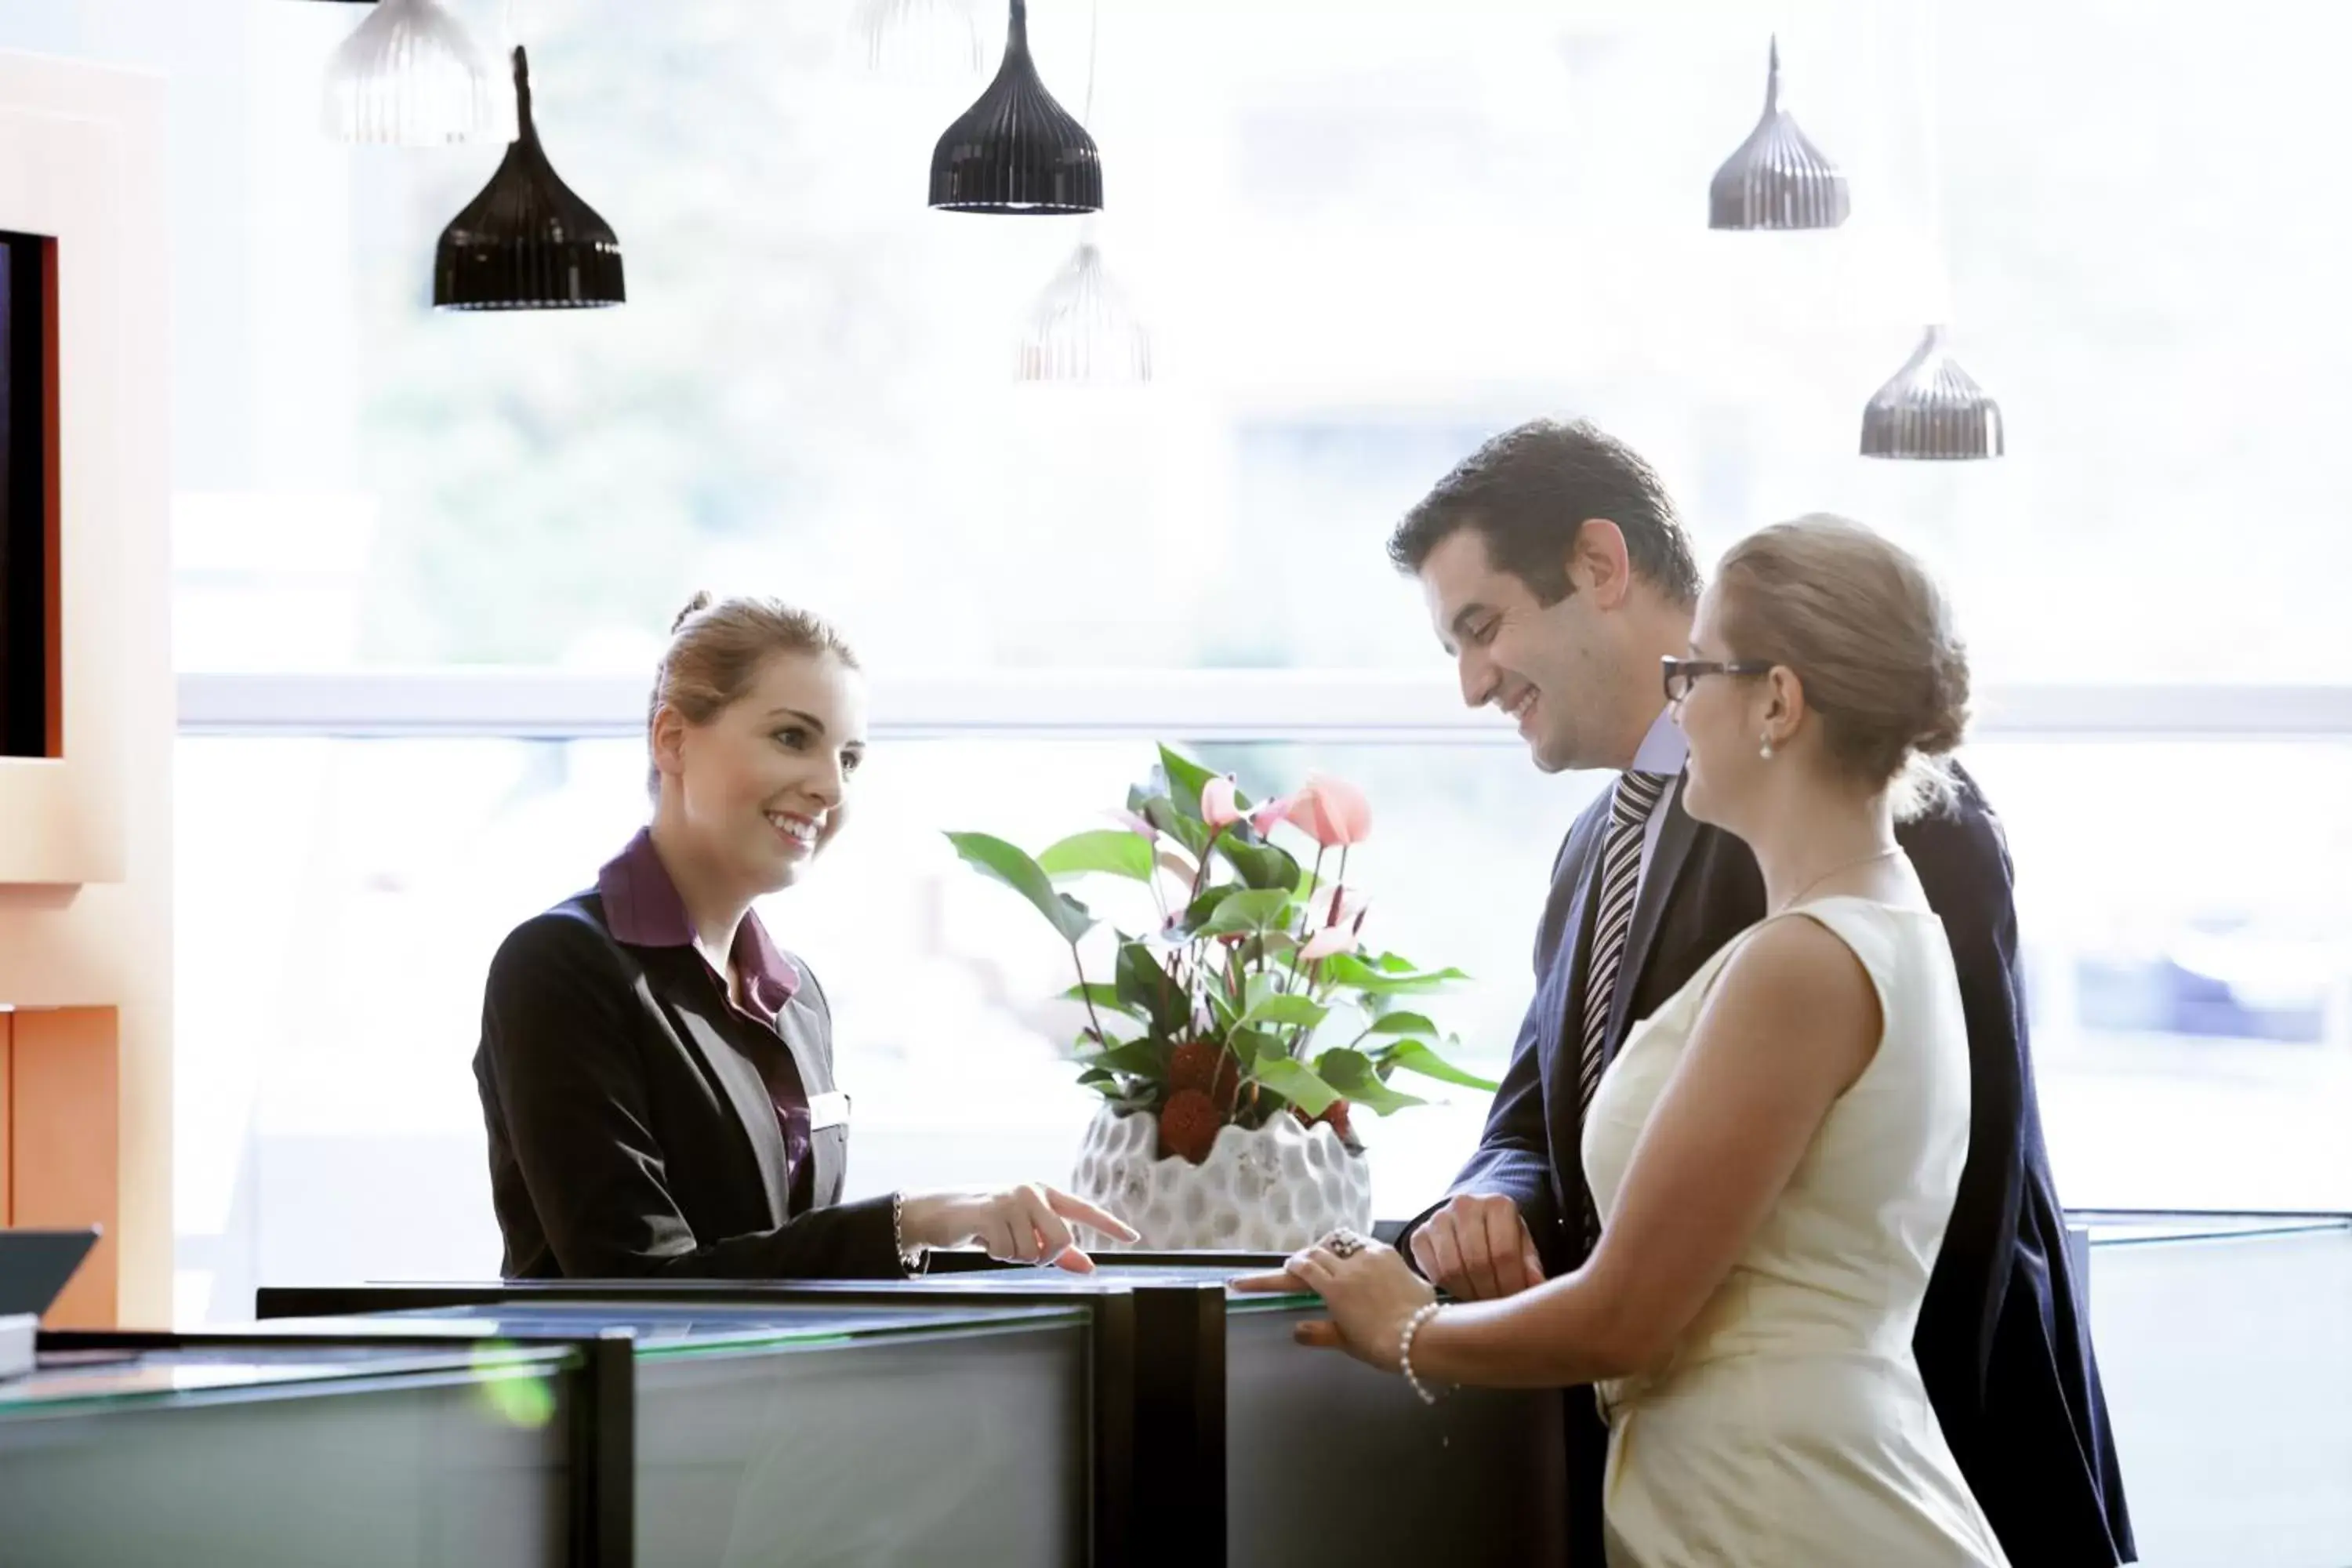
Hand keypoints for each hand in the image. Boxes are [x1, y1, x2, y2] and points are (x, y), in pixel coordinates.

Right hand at [899, 1184, 1139, 1272]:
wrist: (941, 1213)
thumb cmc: (988, 1223)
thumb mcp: (1025, 1233)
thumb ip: (1058, 1251)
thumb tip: (1090, 1268)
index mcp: (1045, 1194)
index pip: (1084, 1210)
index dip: (1110, 1225)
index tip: (1133, 1237)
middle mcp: (1032, 1192)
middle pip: (1061, 1240)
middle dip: (1044, 1256)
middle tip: (1022, 1250)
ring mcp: (1011, 1199)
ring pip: (1032, 1252)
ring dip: (1013, 1255)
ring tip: (996, 1239)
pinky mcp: (990, 1212)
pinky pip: (1007, 1252)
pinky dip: (995, 1253)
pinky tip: (983, 1238)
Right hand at [1233, 1235, 1435, 1372]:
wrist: (1422, 1334)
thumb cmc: (1382, 1345)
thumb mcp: (1347, 1342)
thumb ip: (1320, 1333)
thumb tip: (1296, 1330)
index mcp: (1333, 1289)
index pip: (1298, 1270)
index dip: (1277, 1271)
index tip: (1264, 1273)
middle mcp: (1347, 1267)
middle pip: (1315, 1252)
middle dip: (1304, 1258)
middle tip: (1300, 1268)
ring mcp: (1369, 1256)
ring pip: (1339, 1242)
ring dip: (1327, 1249)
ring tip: (1326, 1258)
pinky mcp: (1387, 1252)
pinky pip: (1361, 1244)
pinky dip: (1351, 1250)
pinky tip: (1355, 1260)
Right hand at [1409, 1193, 1544, 1300]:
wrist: (1468, 1222)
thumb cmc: (1501, 1238)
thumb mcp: (1522, 1247)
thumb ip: (1530, 1266)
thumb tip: (1536, 1286)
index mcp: (1498, 1204)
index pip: (1504, 1253)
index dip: (1510, 1283)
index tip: (1515, 1300)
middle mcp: (1465, 1205)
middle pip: (1477, 1262)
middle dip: (1490, 1291)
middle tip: (1496, 1306)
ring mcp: (1438, 1218)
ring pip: (1453, 1269)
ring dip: (1468, 1293)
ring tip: (1481, 1301)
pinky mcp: (1419, 1234)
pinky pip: (1433, 1272)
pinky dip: (1448, 1288)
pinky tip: (1461, 1291)